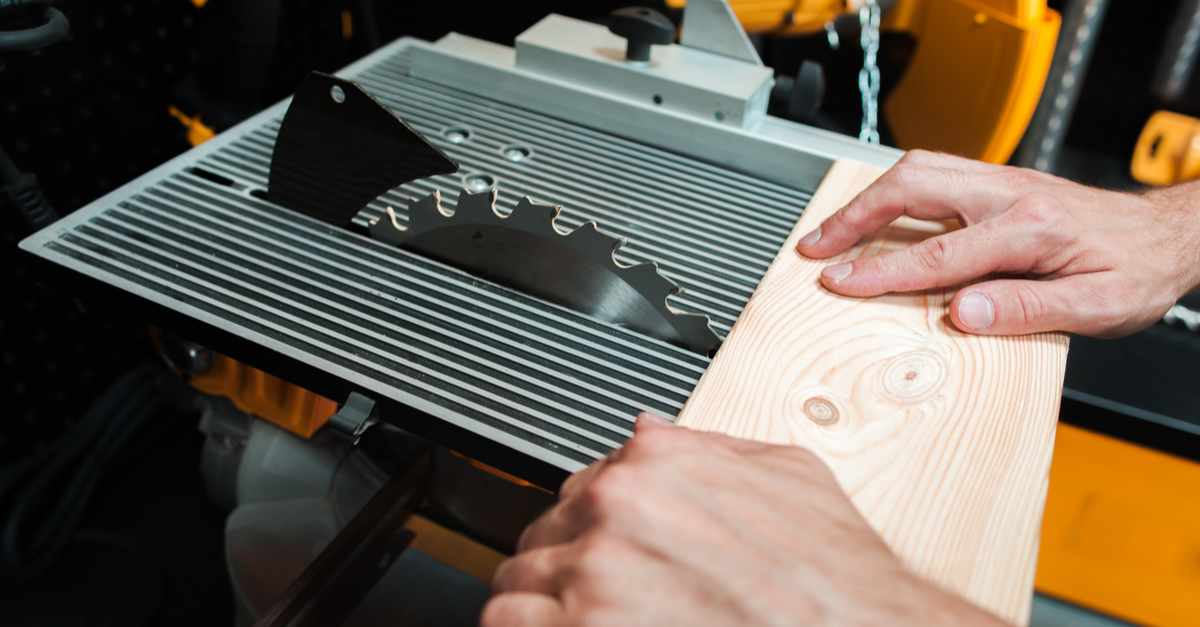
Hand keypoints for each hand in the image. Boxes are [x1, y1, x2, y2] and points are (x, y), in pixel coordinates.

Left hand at [481, 414, 1005, 626]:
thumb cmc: (834, 575)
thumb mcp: (788, 473)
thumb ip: (706, 446)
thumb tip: (648, 427)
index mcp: (652, 465)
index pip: (580, 487)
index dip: (591, 525)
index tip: (601, 548)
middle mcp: (614, 513)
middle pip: (543, 535)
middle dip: (562, 566)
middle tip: (594, 597)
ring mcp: (595, 579)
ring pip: (514, 585)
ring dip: (536, 605)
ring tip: (570, 622)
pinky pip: (509, 624)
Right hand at [795, 151, 1199, 337]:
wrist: (1168, 236)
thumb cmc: (1136, 271)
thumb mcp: (1097, 307)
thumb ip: (1028, 309)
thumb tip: (963, 314)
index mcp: (1030, 229)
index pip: (938, 253)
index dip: (880, 270)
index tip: (839, 282)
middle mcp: (1009, 195)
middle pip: (912, 187)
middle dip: (854, 217)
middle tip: (815, 247)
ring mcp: (1002, 183)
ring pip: (918, 170)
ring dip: (868, 199)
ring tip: (833, 231)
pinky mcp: (1000, 184)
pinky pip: (933, 173)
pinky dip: (893, 192)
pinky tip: (880, 213)